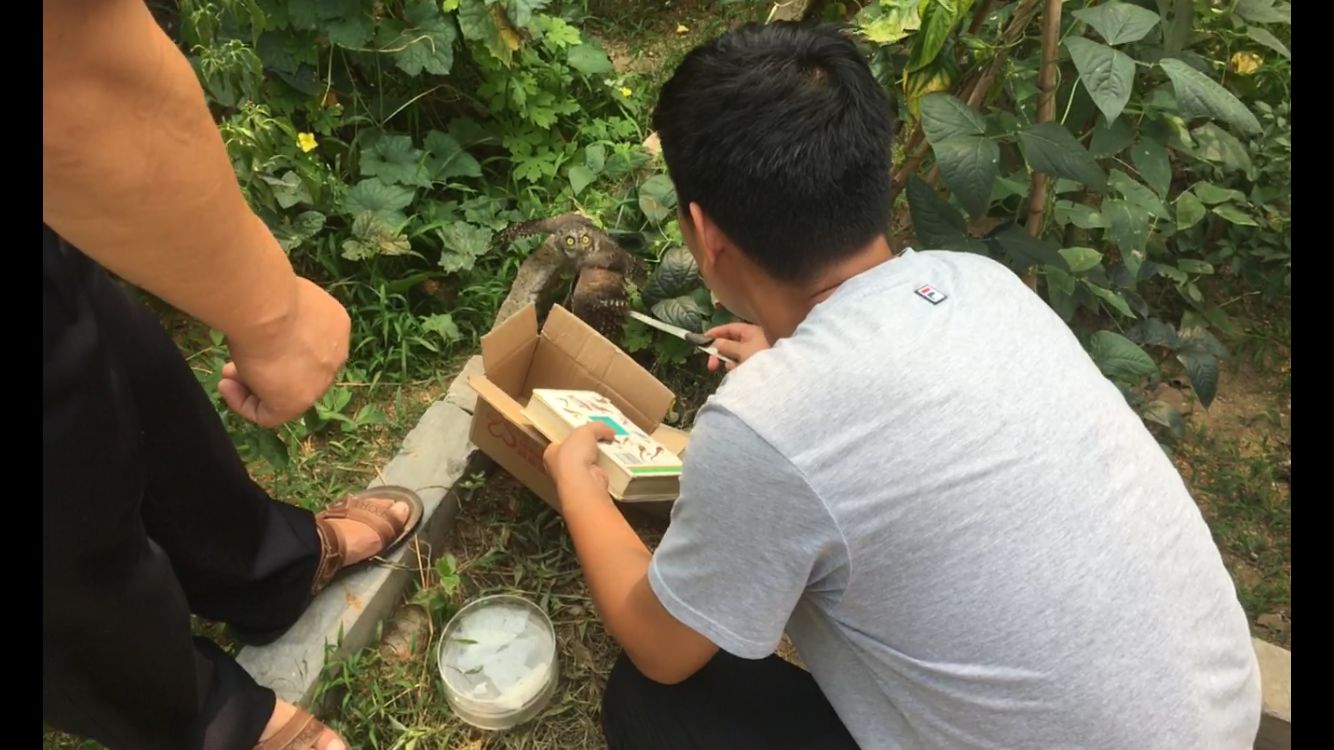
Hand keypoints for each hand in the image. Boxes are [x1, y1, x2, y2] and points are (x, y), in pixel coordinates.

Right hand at [218, 277, 350, 426]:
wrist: (268, 306)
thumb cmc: (269, 293)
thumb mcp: (282, 295)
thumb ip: (281, 310)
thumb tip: (264, 312)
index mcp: (336, 325)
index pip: (310, 344)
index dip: (278, 344)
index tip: (252, 336)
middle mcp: (334, 355)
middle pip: (298, 368)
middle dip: (265, 366)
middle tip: (234, 361)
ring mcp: (319, 382)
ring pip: (284, 392)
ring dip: (252, 385)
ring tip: (225, 375)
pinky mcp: (297, 403)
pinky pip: (270, 414)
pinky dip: (244, 404)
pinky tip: (226, 387)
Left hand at [543, 422, 615, 505]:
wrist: (584, 481)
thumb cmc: (574, 456)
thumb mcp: (585, 431)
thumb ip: (596, 427)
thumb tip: (608, 431)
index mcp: (551, 453)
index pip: (559, 443)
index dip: (571, 436)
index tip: (583, 431)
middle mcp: (559, 468)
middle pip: (575, 453)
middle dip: (588, 446)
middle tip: (600, 437)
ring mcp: (574, 479)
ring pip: (588, 463)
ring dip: (599, 456)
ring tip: (610, 447)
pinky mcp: (587, 486)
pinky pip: (598, 473)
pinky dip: (606, 467)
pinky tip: (613, 460)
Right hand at [704, 322, 769, 371]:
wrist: (778, 377)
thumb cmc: (761, 358)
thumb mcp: (741, 350)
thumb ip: (726, 345)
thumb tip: (714, 342)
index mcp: (750, 331)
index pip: (729, 329)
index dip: (715, 333)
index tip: (702, 340)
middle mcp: (751, 340)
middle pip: (729, 344)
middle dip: (719, 354)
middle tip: (711, 366)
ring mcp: (753, 353)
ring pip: (733, 357)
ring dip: (730, 364)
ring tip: (736, 370)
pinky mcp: (754, 365)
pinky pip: (739, 365)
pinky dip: (737, 369)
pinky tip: (741, 373)